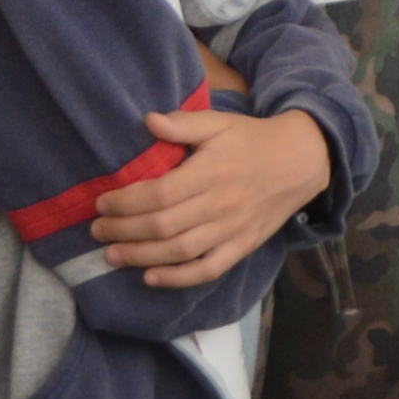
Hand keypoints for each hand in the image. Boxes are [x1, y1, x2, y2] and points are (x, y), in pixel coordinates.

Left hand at [97, 104, 331, 288]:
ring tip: (112, 255)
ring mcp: (233, 229)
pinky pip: (208, 268)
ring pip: (180, 251)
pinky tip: (151, 277)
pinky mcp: (243, 246)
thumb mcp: (220, 123)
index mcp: (212, 171)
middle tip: (97, 230)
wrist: (302, 161)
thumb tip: (148, 120)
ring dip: (142, 256)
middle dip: (124, 230)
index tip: (102, 203)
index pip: (160, 193)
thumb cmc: (252, 139)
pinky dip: (178, 278)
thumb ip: (184, 124)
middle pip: (164, 225)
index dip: (126, 202)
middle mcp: (221, 204)